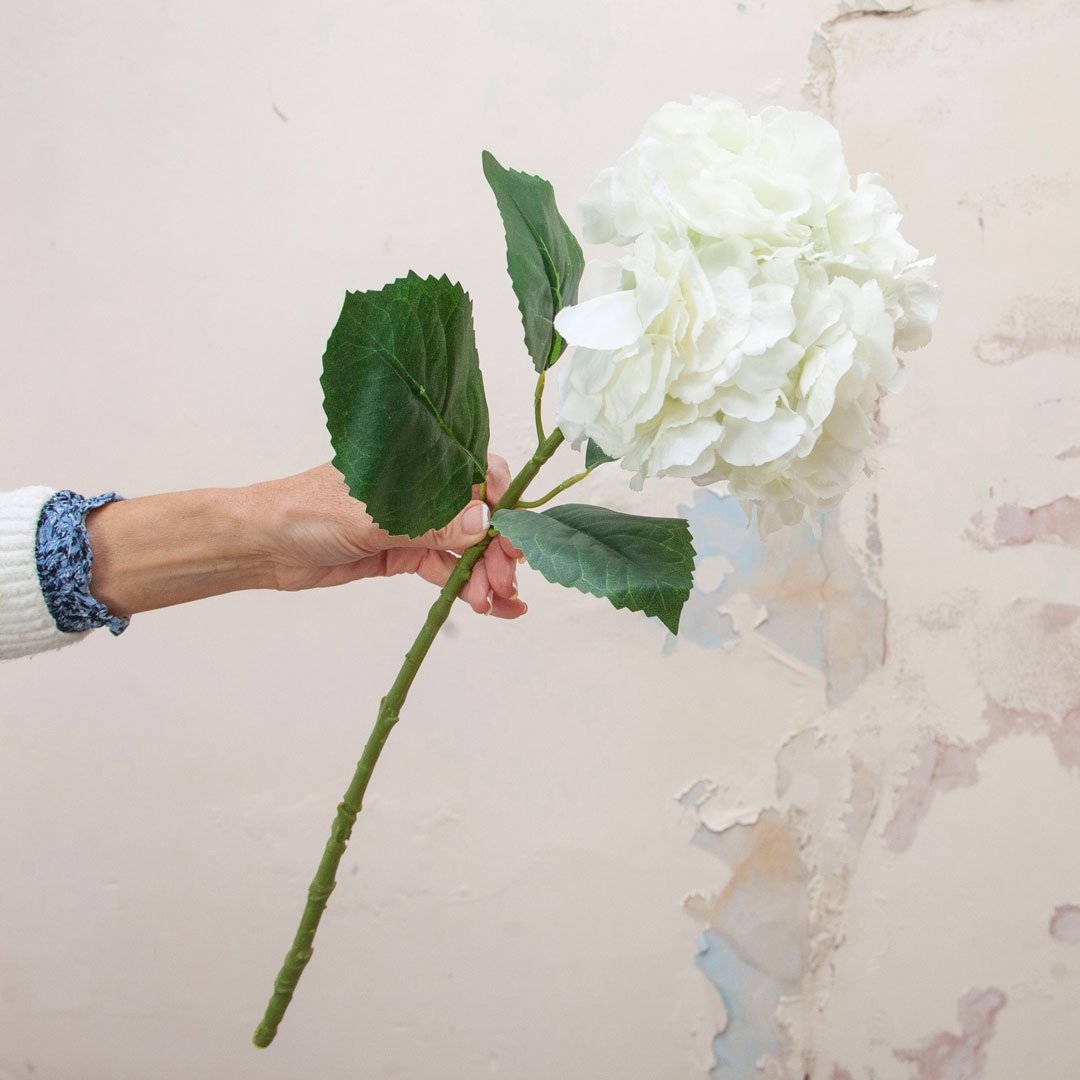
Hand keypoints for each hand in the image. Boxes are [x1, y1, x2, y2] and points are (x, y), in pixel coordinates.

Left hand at [248, 457, 526, 618]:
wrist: (265, 545)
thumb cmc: (307, 511)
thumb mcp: (373, 517)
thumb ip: (431, 523)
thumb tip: (485, 523)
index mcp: (418, 462)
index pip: (476, 472)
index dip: (502, 503)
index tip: (513, 536)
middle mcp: (422, 489)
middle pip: (478, 516)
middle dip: (498, 550)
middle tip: (505, 582)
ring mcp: (415, 522)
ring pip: (467, 547)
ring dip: (487, 574)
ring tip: (501, 603)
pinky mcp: (405, 553)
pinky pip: (447, 569)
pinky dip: (468, 586)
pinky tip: (489, 605)